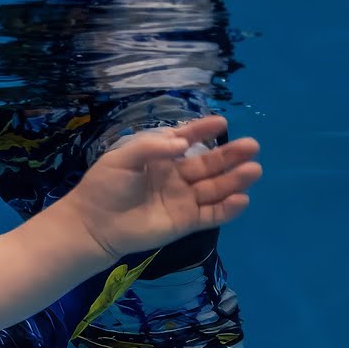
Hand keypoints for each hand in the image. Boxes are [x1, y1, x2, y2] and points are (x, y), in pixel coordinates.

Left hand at [63, 115, 261, 258]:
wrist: (94, 224)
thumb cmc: (105, 187)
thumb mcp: (121, 158)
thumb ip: (151, 147)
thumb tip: (183, 143)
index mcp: (160, 158)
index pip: (187, 140)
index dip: (203, 131)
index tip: (221, 122)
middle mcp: (176, 177)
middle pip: (208, 164)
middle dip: (230, 155)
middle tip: (252, 146)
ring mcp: (183, 199)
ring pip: (215, 188)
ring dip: (235, 179)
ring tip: (254, 169)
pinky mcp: (186, 222)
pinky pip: (211, 214)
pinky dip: (228, 208)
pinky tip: (242, 199)